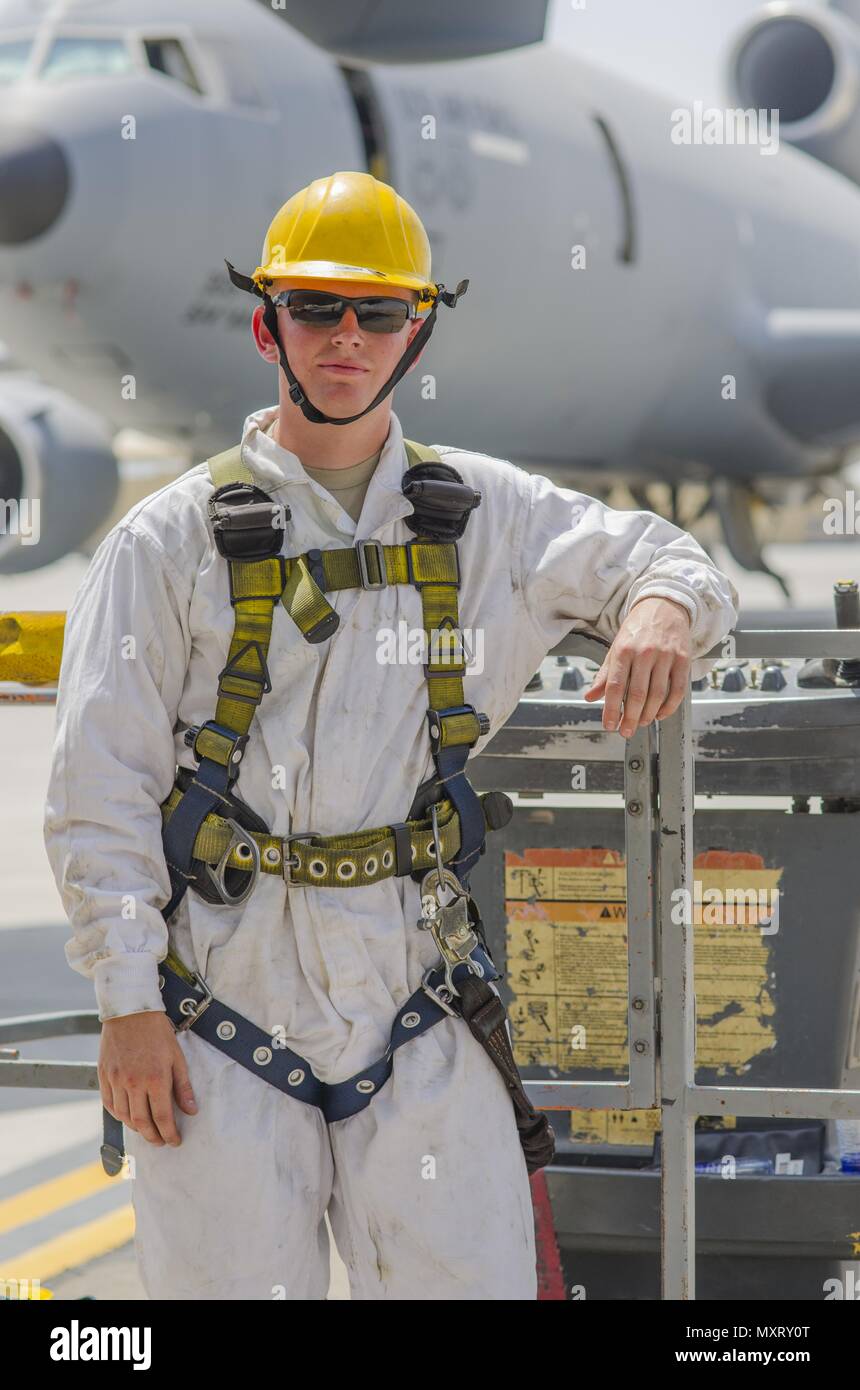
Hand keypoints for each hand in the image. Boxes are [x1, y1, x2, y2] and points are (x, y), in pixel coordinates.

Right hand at [99, 1011, 197, 1146]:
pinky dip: (119, 1115)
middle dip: (153, 1137)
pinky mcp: (104, 1075)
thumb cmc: (157, 1032)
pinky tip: (128, 1116)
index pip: (162, 1117)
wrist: (130, 1011)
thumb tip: (191, 1111)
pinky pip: (109, 1104)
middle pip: (141, 1122)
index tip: (175, 1141)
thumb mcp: (176, 1056)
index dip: (169, 1133)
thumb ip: (183, 1086)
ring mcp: (116, 1080)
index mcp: (155, 1078)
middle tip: (160, 1141)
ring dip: (136, 1128)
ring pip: (124, 1116)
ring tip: (147, 1130)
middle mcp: (133, 1083)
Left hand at [583, 596, 691, 736]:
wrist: (664, 605)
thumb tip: (590, 697)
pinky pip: (677, 689)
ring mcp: (666, 655)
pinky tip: (661, 714)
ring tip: (641, 723)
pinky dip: (669, 706)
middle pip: (638, 694)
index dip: (612, 710)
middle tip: (625, 731)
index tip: (609, 725)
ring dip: (649, 714)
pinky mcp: (683, 658)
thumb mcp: (615, 647)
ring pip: (658, 694)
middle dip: (630, 718)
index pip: (616, 686)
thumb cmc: (637, 629)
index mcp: (623, 650)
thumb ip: (604, 674)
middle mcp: (644, 653)